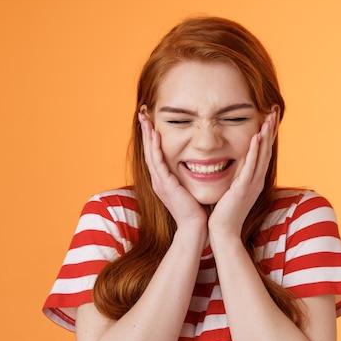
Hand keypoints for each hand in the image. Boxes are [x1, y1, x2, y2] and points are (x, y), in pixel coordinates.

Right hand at [139, 113, 207, 230]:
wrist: (195, 226)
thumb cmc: (196, 208)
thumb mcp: (190, 187)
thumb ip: (188, 175)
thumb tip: (198, 163)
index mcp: (163, 180)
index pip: (154, 154)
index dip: (151, 138)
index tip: (150, 122)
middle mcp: (158, 179)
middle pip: (148, 151)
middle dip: (145, 132)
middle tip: (142, 114)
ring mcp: (160, 182)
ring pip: (150, 153)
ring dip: (147, 136)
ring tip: (145, 120)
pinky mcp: (165, 184)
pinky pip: (158, 162)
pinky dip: (155, 147)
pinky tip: (155, 135)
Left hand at [208, 112, 277, 239]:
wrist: (223, 232)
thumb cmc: (224, 213)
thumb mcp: (232, 190)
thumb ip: (235, 177)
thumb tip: (231, 165)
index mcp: (254, 179)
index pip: (262, 153)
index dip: (267, 135)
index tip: (269, 119)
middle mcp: (256, 180)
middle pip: (266, 150)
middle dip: (270, 130)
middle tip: (274, 112)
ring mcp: (252, 184)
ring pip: (262, 155)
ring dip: (266, 136)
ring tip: (269, 119)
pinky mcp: (244, 188)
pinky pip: (251, 166)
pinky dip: (255, 151)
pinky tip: (256, 137)